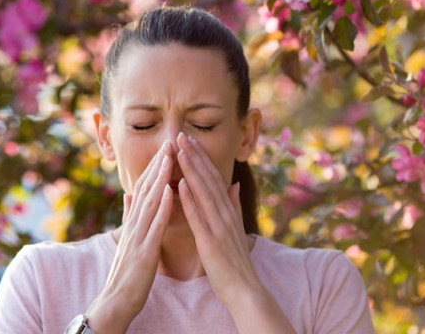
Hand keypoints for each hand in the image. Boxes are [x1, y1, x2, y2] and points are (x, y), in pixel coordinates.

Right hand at [85, 141, 174, 333]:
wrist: (116, 301)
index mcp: (134, 221)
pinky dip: (162, 206)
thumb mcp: (128, 238)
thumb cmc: (127, 271)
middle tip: (170, 141)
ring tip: (170, 157)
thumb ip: (129, 215)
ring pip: (149, 201)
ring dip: (160, 177)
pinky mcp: (144, 252)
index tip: (166, 147)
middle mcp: (134, 224)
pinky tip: (170, 190)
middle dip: (158, 164)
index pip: (145, 188)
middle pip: (147, 189)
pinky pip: (154, 226)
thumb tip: (129, 192)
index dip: (155, 167)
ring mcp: (138, 236)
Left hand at [175, 132, 262, 305]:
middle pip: (208, 179)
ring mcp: (219, 226)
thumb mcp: (236, 228)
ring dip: (191, 170)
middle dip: (194, 155)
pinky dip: (189, 199)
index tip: (189, 139)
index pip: (213, 178)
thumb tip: (232, 184)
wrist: (244, 289)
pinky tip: (180, 184)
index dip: (200, 157)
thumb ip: (233, 204)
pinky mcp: (210, 241)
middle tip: (181, 134)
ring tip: (179, 150)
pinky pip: (198, 217)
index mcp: (228, 210)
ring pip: (203, 192)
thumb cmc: (235, 261)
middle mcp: (225, 214)